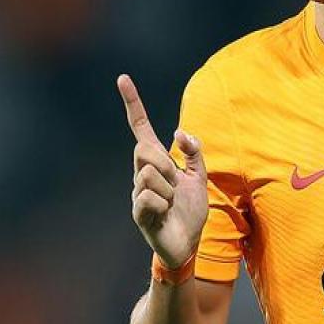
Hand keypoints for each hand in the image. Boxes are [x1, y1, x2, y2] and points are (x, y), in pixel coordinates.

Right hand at [118, 74, 207, 268]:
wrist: (188, 244)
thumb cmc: (190, 211)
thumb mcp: (199, 176)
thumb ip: (194, 152)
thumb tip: (179, 132)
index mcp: (156, 162)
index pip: (140, 128)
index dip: (132, 103)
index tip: (123, 79)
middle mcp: (142, 173)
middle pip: (144, 150)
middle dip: (166, 165)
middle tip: (175, 185)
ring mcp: (137, 192)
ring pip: (150, 174)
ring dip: (169, 190)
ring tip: (171, 204)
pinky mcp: (138, 211)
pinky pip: (150, 197)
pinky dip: (164, 205)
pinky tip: (165, 215)